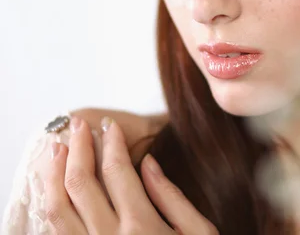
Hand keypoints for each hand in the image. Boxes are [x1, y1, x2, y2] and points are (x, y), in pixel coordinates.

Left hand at [44, 116, 217, 234]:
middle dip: (79, 148)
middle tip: (79, 126)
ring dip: (54, 174)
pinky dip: (50, 205)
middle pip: (82, 183)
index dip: (112, 143)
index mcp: (142, 227)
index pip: (118, 171)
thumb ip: (172, 197)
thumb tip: (148, 163)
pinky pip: (56, 232)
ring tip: (58, 149)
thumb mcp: (198, 233)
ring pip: (57, 208)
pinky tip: (54, 187)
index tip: (110, 126)